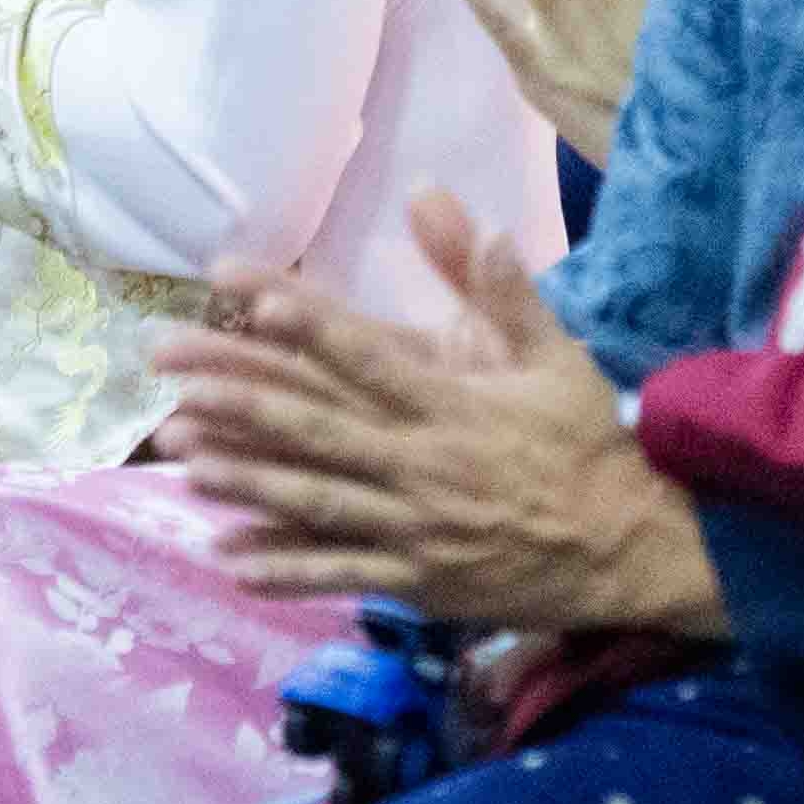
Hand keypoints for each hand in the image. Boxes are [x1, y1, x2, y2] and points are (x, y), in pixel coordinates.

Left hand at [154, 192, 724, 632]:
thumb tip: (485, 226)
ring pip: (315, 502)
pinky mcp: (416, 578)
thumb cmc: (586, 444)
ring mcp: (415, 528)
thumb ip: (511, 297)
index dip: (313, 329)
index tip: (255, 299)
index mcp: (453, 406)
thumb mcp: (558, 361)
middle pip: (320, 429)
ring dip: (244, 481)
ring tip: (180, 458)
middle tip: (176, 382)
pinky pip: (339, 571)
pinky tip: (225, 557)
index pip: (371, 358)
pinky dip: (282, 567)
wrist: (627, 547)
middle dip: (243, 403)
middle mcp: (423, 465)